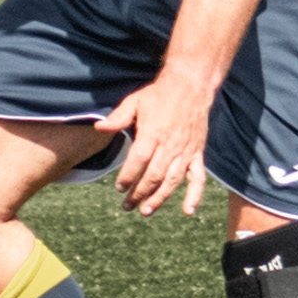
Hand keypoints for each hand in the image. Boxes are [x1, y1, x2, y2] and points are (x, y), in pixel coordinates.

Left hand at [100, 64, 213, 217]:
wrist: (191, 86)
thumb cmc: (160, 95)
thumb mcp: (135, 101)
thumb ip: (118, 117)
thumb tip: (99, 127)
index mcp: (153, 133)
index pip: (138, 161)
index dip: (128, 177)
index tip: (119, 187)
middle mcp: (170, 145)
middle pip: (153, 176)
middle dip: (138, 193)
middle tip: (127, 205)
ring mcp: (185, 151)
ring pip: (172, 181)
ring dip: (159, 198)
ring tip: (146, 211)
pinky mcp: (197, 154)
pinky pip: (198, 178)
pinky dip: (194, 195)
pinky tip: (188, 211)